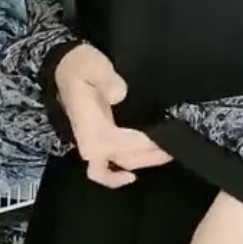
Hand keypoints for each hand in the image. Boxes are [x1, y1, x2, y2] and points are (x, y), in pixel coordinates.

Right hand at [55, 44, 171, 188]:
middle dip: (155, 154)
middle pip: (129, 159)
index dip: (150, 143)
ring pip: (123, 164)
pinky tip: (130, 177)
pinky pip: (102, 171)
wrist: (64, 67)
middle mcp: (92, 145)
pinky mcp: (95, 144)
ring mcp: (92, 147)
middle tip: (178, 144)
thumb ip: (106, 78)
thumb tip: (119, 94)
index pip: (128, 144)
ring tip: (168, 151)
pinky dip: (114, 178)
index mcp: (93, 129)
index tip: (170, 133)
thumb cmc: (80, 65)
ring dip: (145, 161)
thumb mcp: (92, 65)